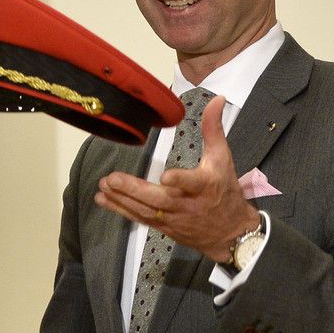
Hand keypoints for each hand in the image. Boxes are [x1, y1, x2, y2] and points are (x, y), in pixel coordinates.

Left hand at [94, 95, 259, 262]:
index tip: (165, 176)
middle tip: (112, 179)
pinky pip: (141, 219)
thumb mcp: (223, 158)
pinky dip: (121, 210)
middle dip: (134, 190)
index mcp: (204, 186)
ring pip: (145, 211)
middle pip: (159, 200)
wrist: (230, 233)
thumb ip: (213, 129)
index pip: (192, 183)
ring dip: (122, 199)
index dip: (179, 181)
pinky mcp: (164, 226)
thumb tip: (217, 100)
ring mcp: (174, 218)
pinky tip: (103, 200)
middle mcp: (186, 204)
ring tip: (103, 187)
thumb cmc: (225, 191)